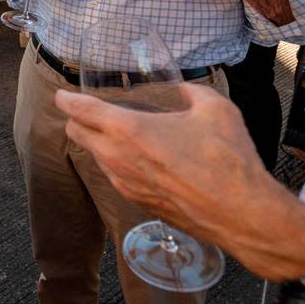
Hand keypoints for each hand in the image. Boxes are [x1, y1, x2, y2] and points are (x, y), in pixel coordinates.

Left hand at [54, 84, 304, 280]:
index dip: (67, 99)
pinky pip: (114, 177)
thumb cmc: (227, 159)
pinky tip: (140, 159)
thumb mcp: (215, 110)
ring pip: (94, 157)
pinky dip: (116, 164)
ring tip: (119, 134)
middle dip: (77, 119)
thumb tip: (185, 89)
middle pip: (76, 133)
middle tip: (90, 111)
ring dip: (98, 143)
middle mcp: (115, 157)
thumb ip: (194, 92)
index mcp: (126, 129)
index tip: (62, 95)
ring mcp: (124, 183)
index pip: (79, 110)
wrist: (241, 214)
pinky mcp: (137, 203)